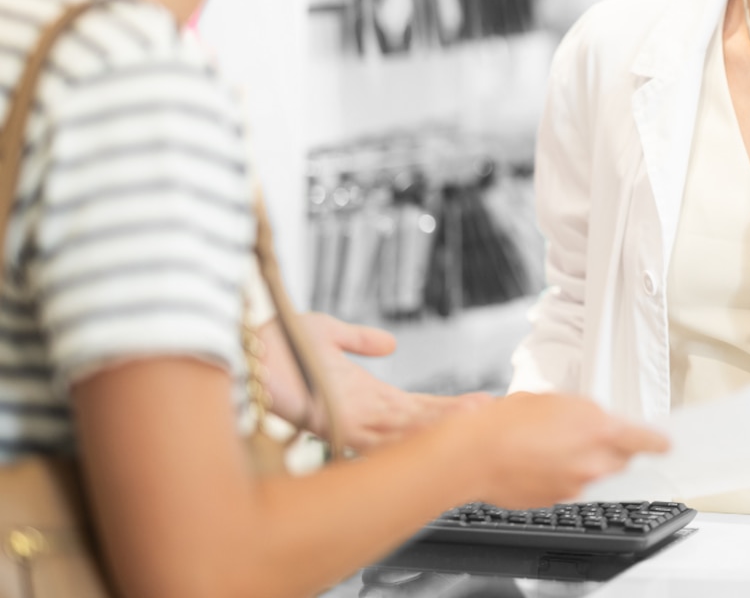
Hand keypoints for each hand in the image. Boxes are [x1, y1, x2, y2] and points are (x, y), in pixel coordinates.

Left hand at [258, 313, 491, 451]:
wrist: (240, 349)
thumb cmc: (271, 344)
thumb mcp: (328, 333)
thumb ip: (359, 339)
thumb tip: (390, 343)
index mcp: (362, 396)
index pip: (414, 407)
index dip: (447, 407)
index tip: (481, 405)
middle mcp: (360, 412)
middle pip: (419, 423)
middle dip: (456, 420)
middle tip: (496, 417)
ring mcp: (349, 420)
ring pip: (407, 430)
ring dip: (444, 425)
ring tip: (480, 418)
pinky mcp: (335, 421)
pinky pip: (380, 432)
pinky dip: (411, 431)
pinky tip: (436, 428)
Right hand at [474, 392, 668, 507]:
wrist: (474, 455)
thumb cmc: (507, 421)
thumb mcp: (556, 400)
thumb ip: (585, 413)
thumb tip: (596, 421)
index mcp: (599, 429)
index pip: (645, 440)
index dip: (658, 442)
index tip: (666, 444)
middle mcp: (593, 462)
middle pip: (621, 459)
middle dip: (613, 449)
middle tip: (588, 436)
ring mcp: (576, 485)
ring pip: (595, 474)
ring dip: (584, 462)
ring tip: (552, 446)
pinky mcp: (558, 500)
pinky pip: (571, 487)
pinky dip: (562, 476)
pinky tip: (539, 461)